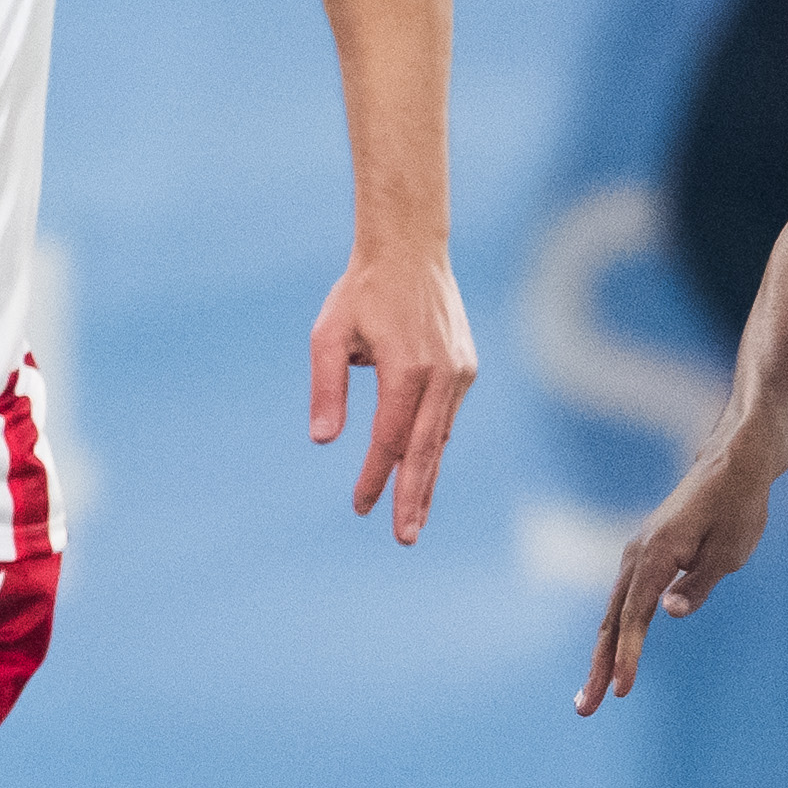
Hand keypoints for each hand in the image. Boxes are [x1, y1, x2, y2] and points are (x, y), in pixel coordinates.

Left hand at [310, 246, 477, 544]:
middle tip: (405, 538)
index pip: (389, 439)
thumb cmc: (361, 292)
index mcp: (406, 369)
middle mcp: (441, 375)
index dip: (375, 477)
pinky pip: (446, 417)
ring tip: (415, 518)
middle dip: (414, 497)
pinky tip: (422, 470)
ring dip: (427, 478)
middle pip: (425, 450)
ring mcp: (459, 372)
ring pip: (440, 438)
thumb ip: (327, 388)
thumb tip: (323, 440)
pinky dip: (434, 446)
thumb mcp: (328, 334)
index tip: (361, 507)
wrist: (410, 250)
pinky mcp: (465, 368)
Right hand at [580, 443, 777, 715]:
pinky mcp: (643, 558)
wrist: (731, 465)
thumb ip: (700, 584)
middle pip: (612, 619)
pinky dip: (613, 633)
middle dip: (599, 665)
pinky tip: (610, 658)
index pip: (636, 614)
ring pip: (613, 613)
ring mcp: (636, 555)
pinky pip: (622, 602)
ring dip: (601, 655)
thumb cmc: (737, 507)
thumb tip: (669, 613)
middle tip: (586, 708)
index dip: (628, 654)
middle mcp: (637, 554)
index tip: (622, 689)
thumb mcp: (730, 550)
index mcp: (657, 553)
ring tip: (591, 695)